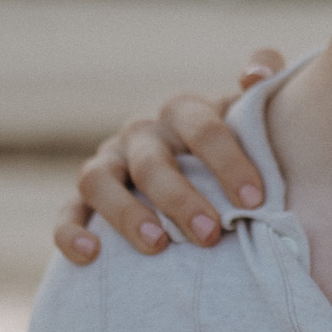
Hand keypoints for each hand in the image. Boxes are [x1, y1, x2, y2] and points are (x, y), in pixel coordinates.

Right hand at [53, 48, 285, 262]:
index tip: (254, 201)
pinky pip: (67, 212)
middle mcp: (141, 133)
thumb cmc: (235, 145)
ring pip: (99, 181)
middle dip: (181, 200)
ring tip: (157, 246)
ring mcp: (108, 163)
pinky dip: (71, 232)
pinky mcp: (83, 197)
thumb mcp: (251, 112)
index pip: (203, 129)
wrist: (200, 171)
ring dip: (126, 214)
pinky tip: (91, 256)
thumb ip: (264, 77)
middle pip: (152, 163)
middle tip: (210, 235)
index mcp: (184, 112)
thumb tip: (253, 75)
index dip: (228, 163)